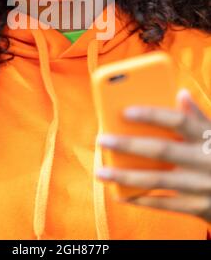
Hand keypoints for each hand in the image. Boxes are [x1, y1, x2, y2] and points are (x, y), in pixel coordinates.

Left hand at [96, 89, 210, 223]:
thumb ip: (198, 116)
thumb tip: (181, 93)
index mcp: (207, 137)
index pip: (178, 120)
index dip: (152, 115)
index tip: (125, 111)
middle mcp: (204, 160)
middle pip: (161, 150)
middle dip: (129, 144)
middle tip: (102, 140)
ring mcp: (200, 185)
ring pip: (157, 180)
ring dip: (125, 176)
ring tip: (100, 172)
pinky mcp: (198, 207)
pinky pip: (163, 203)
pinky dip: (140, 199)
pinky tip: (119, 194)